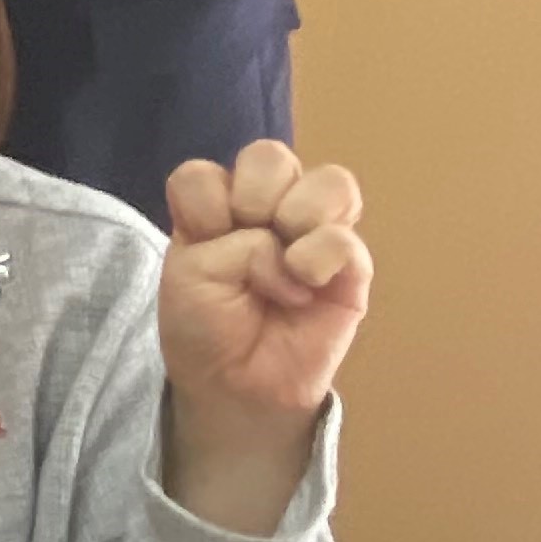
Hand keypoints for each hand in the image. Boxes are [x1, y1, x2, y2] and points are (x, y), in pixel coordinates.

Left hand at [159, 141, 372, 533]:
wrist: (234, 385)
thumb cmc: (205, 326)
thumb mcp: (190, 276)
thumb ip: (230, 241)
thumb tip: (290, 246)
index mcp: (217, 207)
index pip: (205, 171)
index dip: (203, 202)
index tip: (201, 238)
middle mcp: (267, 210)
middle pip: (270, 156)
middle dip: (254, 195)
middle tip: (247, 235)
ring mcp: (313, 234)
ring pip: (328, 181)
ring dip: (298, 215)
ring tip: (286, 262)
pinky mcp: (350, 269)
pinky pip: (347, 238)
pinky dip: (321, 256)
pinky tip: (304, 286)